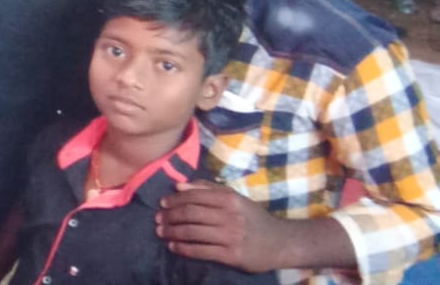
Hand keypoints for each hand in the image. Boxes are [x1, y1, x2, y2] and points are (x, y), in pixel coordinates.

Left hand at [156, 180, 293, 272]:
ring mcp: (230, 237)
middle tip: (157, 219)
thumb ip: (207, 189)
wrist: (281, 243)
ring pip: (192, 232)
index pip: (193, 197)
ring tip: (161, 232)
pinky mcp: (231, 255)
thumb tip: (178, 184)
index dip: (174, 200)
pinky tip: (173, 247)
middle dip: (170, 216)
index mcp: (229, 199)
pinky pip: (200, 251)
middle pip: (190, 214)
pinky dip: (183, 249)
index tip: (162, 204)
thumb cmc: (253, 218)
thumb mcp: (235, 198)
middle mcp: (229, 216)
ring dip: (172, 232)